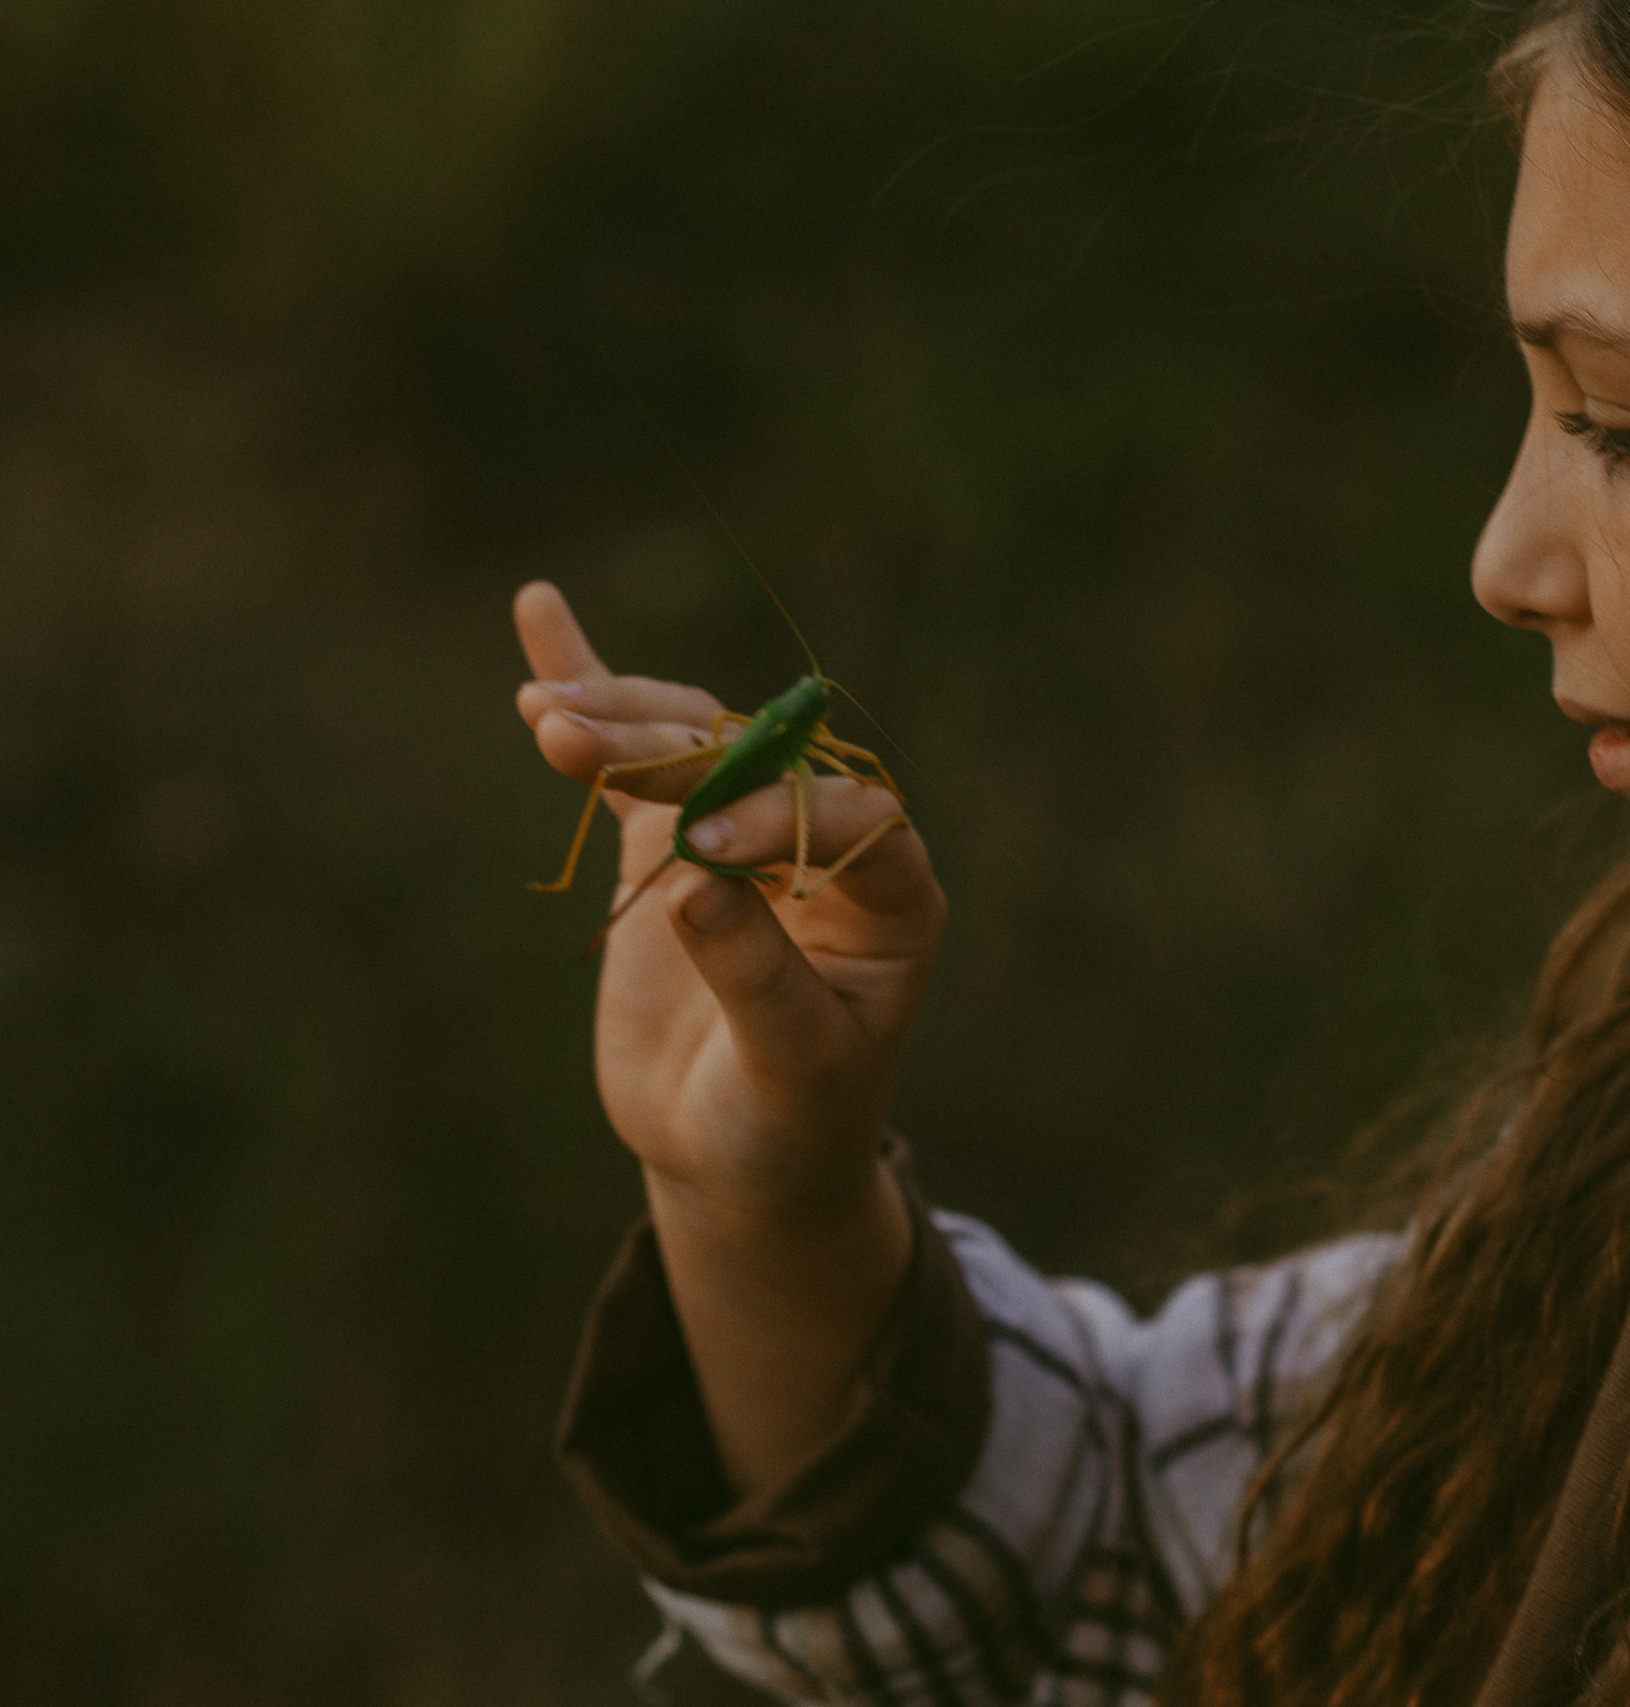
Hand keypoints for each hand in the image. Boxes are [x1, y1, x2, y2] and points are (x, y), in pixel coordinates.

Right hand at [513, 580, 943, 1217]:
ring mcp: (744, 831)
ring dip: (619, 721)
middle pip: (755, 765)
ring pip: (692, 747)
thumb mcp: (791, 1068)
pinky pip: (634, 761)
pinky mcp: (671, 841)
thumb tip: (700, 884)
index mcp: (892, 895)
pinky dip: (591, 690)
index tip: (699, 850)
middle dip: (671, 748)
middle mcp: (825, 842)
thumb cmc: (790, 1121)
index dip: (777, 817)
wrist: (738, 1154)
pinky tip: (541, 616)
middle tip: (576, 740)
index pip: (850, 819)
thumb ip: (758, 978)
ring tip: (547, 714)